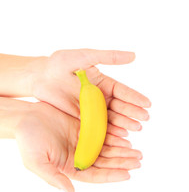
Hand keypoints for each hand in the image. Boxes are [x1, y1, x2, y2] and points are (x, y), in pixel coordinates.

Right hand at [15, 101, 142, 191]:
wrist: (25, 117)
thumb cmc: (28, 140)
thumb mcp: (37, 162)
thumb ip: (54, 178)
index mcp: (71, 167)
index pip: (96, 174)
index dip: (112, 175)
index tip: (127, 174)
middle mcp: (80, 156)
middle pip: (106, 162)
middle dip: (122, 162)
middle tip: (138, 160)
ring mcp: (85, 142)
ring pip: (108, 149)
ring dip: (122, 150)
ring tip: (136, 151)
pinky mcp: (86, 128)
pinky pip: (104, 133)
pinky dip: (116, 135)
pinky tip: (126, 136)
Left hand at [31, 49, 150, 134]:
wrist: (39, 77)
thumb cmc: (61, 63)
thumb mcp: (86, 56)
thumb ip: (108, 57)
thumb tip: (133, 56)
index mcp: (104, 84)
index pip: (123, 92)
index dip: (135, 98)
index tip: (147, 104)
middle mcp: (101, 98)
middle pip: (120, 107)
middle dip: (133, 113)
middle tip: (144, 119)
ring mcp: (92, 110)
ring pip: (112, 119)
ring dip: (124, 124)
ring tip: (135, 129)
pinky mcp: (82, 119)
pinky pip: (97, 127)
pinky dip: (109, 132)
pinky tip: (120, 135)